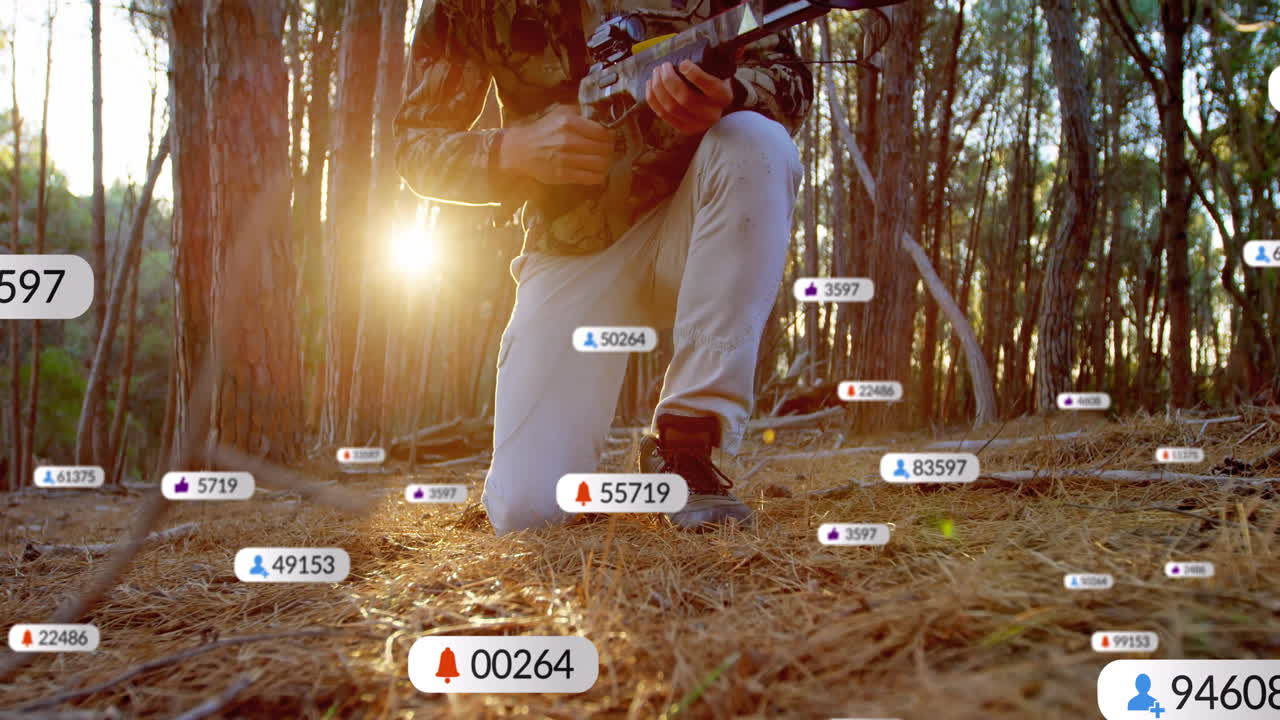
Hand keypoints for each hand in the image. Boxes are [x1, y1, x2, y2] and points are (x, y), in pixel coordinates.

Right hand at [498, 105, 613, 184]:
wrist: (519, 150)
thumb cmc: (542, 130)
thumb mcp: (559, 113)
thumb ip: (581, 112)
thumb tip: (603, 115)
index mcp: (569, 122)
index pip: (602, 131)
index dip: (610, 135)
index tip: (609, 137)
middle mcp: (568, 140)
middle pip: (604, 148)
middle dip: (609, 150)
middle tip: (607, 150)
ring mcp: (566, 159)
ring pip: (601, 164)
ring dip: (606, 163)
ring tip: (603, 161)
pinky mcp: (563, 175)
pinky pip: (592, 178)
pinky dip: (599, 176)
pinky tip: (598, 172)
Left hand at [646, 60, 732, 134]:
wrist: (717, 107)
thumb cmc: (716, 82)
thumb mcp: (724, 69)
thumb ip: (729, 55)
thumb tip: (739, 45)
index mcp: (723, 96)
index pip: (708, 86)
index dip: (693, 74)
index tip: (682, 63)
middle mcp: (711, 114)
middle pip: (685, 98)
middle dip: (669, 80)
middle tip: (663, 66)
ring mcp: (696, 124)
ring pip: (671, 107)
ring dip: (658, 87)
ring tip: (656, 72)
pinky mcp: (683, 128)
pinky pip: (663, 114)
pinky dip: (653, 99)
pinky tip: (650, 84)